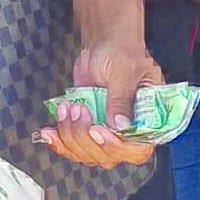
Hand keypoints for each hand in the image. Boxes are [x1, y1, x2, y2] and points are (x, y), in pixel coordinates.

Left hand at [40, 34, 161, 167]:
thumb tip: (119, 124)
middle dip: (86, 138)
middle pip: (110, 156)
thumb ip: (121, 98)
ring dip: (71, 136)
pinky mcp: (89, 128)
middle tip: (79, 111)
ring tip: (68, 109)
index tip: (99, 130)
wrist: (104, 43)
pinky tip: (50, 131)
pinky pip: (74, 147)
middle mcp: (130, 130)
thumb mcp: (124, 72)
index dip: (117, 147)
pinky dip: (59, 141)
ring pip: (89, 154)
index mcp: (149, 118)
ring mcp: (108, 131)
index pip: (139, 149)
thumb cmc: (122, 51)